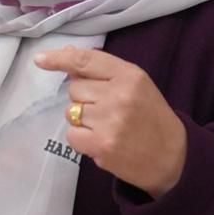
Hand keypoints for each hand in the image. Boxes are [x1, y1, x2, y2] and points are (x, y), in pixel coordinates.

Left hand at [34, 46, 186, 197]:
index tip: (40, 59)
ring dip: (82, 120)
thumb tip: (66, 56)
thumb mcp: (135, 85)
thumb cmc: (150, 118)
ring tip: (107, 127)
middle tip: (107, 111)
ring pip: (70, 112)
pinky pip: (71, 135)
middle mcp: (119, 95)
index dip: (59, 59)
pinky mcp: (101, 145)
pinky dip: (81, 139)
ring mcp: (109, 121)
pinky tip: (100, 141)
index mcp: (130, 76)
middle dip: (84, 99)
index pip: (86, 61)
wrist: (173, 157)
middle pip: (74, 89)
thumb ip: (103, 72)